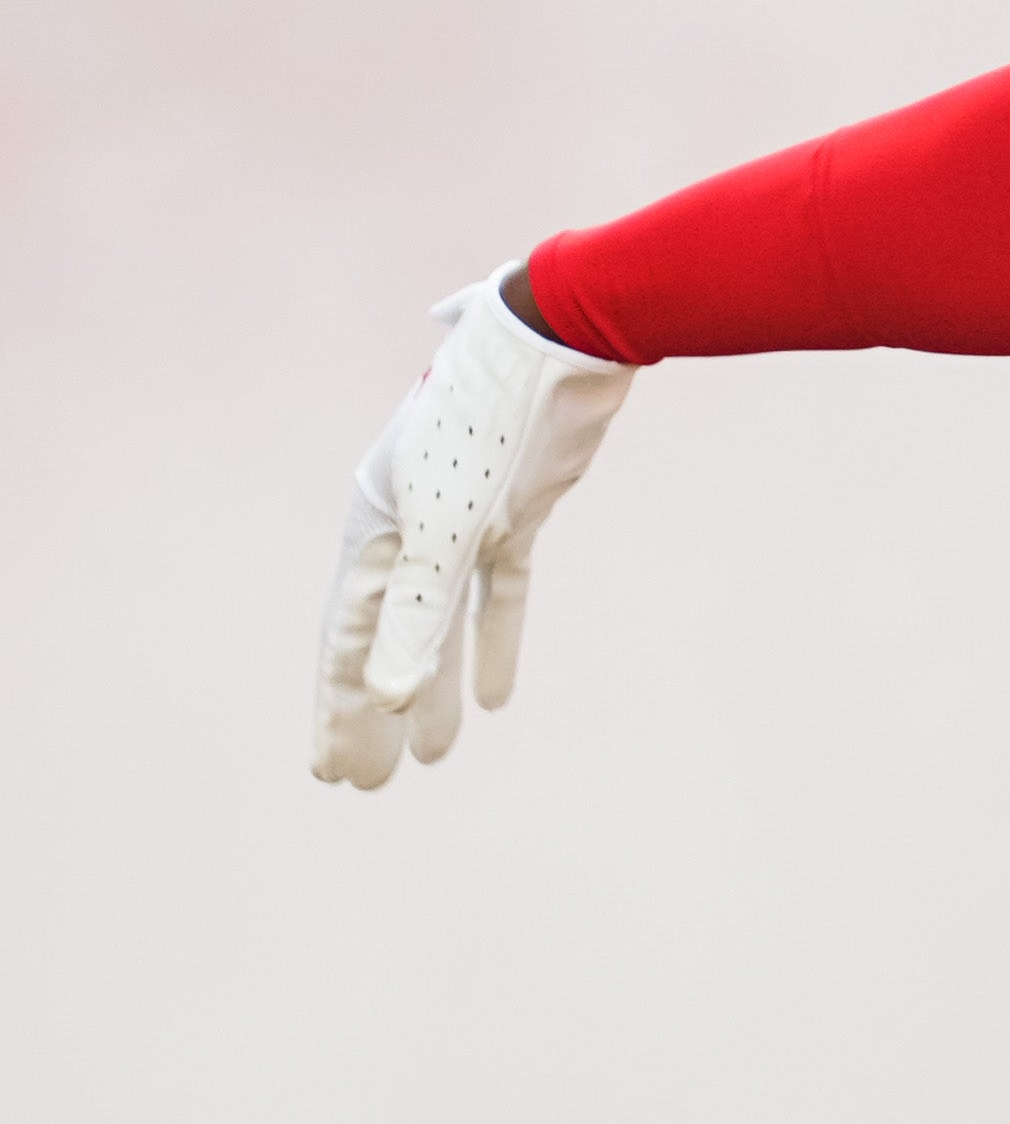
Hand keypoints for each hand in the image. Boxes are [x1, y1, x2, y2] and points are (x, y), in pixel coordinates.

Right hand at [312, 275, 635, 788]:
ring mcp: (462, 520)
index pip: (349, 640)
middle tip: (367, 783)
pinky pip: (497, 592)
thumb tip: (391, 696)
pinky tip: (498, 696)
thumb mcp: (456, 524)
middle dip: (375, 713)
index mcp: (375, 527)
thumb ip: (423, 611)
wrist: (564, 340)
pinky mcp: (514, 512)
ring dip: (435, 688)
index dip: (339, 709)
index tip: (331, 772)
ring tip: (432, 757)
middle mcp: (408, 526)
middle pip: (387, 638)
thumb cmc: (496, 421)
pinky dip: (495, 641)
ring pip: (441, 623)